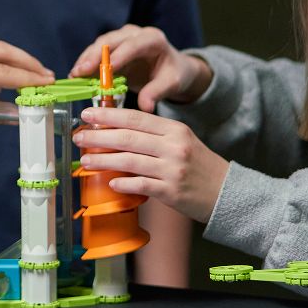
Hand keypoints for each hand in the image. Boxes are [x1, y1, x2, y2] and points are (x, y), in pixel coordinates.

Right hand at [69, 25, 211, 111]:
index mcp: (152, 39)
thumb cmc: (173, 74)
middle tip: (81, 71)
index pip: (133, 45)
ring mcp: (121, 38)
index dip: (118, 57)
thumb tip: (145, 107)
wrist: (172, 68)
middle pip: (110, 41)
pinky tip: (76, 75)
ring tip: (74, 75)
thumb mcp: (171, 83)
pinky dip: (86, 64)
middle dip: (94, 56)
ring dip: (85, 60)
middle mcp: (135, 34)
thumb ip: (157, 92)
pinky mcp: (111, 47)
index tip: (106, 70)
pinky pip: (95, 53)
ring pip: (99, 45)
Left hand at [72, 105, 228, 222]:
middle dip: (98, 136)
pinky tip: (110, 183)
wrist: (228, 192)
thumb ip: (151, 134)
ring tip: (86, 160)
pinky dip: (123, 183)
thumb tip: (112, 130)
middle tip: (78, 137)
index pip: (134, 117)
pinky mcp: (172, 191)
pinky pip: (140, 185)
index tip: (87, 115)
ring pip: (129, 160)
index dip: (107, 115)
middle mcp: (173, 146)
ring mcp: (173, 169)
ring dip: (103, 160)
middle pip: (127, 137)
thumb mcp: (180, 140)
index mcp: (174, 129)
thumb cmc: (197, 165)